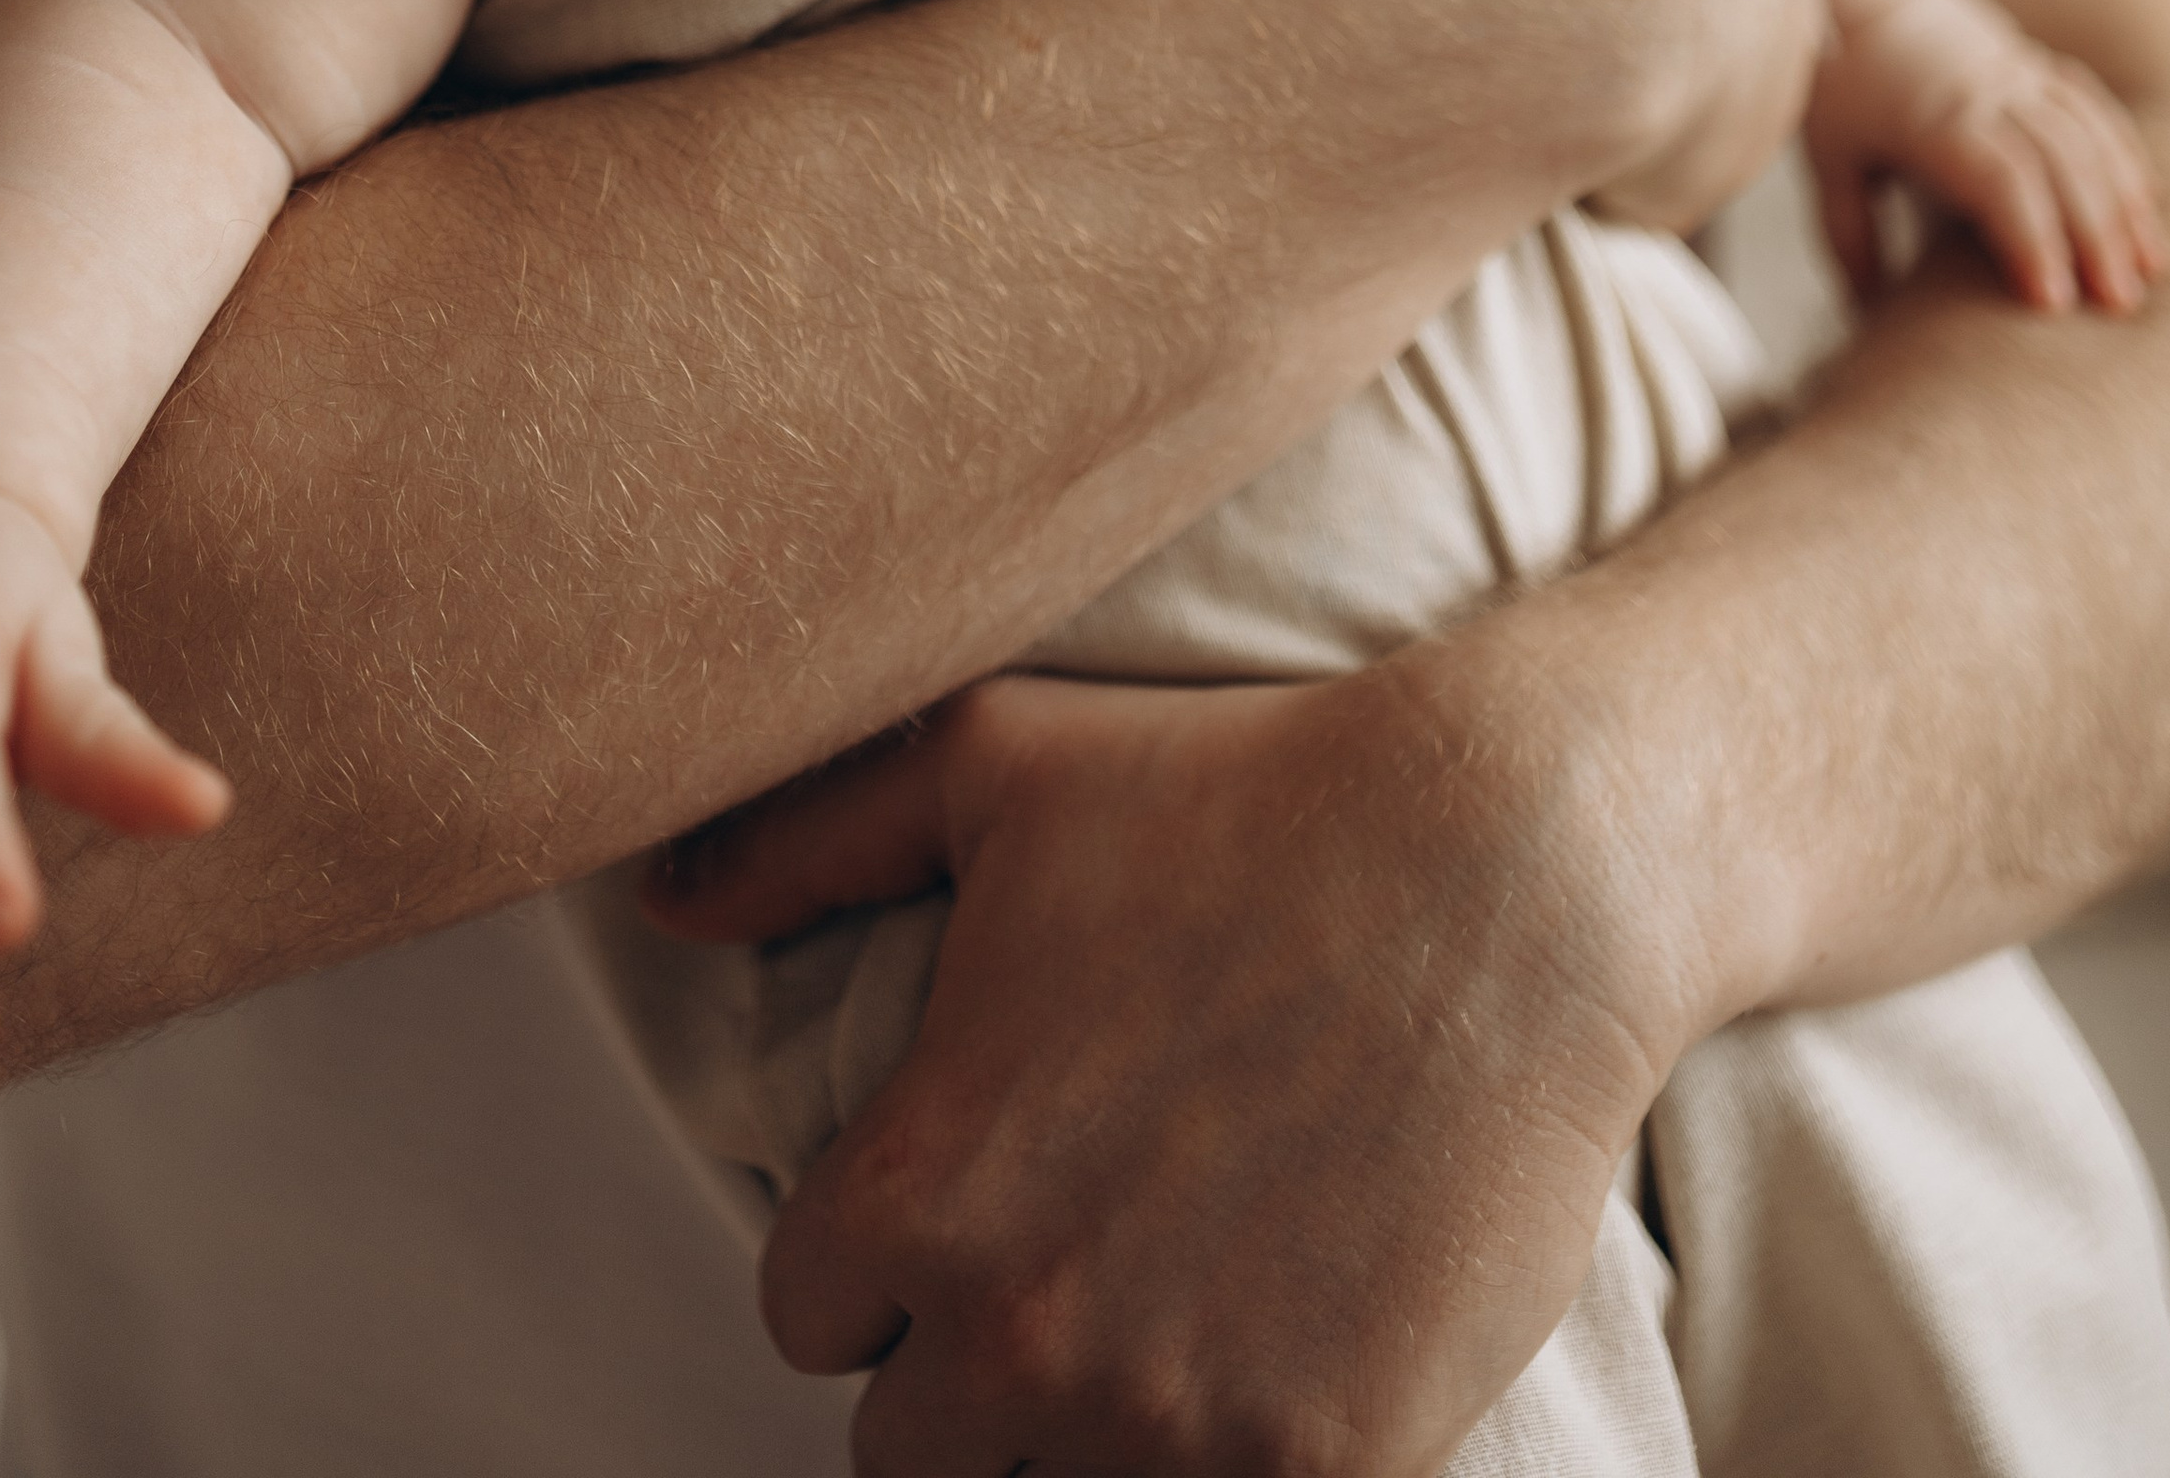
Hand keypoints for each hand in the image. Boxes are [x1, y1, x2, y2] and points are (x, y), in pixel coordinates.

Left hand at [643, 649, 1688, 1476]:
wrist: (1509, 864)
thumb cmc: (1240, 791)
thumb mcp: (992, 761)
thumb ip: (804, 835)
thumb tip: (660, 899)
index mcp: (917, 1195)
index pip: (808, 1317)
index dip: (882, 1251)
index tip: (975, 1184)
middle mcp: (1022, 1335)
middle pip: (920, 1451)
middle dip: (977, 1363)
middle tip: (1083, 1248)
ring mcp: (1176, 1420)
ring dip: (1093, 1429)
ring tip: (1170, 1306)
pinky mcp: (1326, 1467)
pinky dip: (1228, 1458)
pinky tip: (1273, 1363)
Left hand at [1806, 0, 2169, 316]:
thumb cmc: (1843, 81)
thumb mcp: (1829, 157)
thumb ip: (1849, 234)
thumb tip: (1869, 313)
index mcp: (1936, 120)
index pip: (2001, 181)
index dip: (2032, 239)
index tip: (2052, 303)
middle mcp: (1988, 93)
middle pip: (2063, 164)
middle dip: (2097, 235)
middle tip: (2120, 303)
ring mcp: (2019, 74)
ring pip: (2090, 136)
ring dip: (2125, 201)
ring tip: (2149, 266)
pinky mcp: (2036, 65)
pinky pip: (2094, 109)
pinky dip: (2125, 155)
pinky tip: (2147, 201)